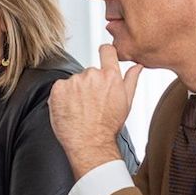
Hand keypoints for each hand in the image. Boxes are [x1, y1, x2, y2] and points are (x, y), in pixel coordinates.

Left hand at [49, 44, 141, 177]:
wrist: (90, 143)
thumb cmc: (108, 127)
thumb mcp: (126, 102)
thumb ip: (131, 80)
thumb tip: (137, 66)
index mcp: (110, 76)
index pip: (107, 50)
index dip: (105, 53)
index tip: (103, 57)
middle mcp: (92, 74)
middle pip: (89, 72)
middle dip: (89, 84)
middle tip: (90, 104)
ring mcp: (74, 81)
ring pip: (73, 81)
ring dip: (75, 92)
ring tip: (80, 110)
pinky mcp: (58, 88)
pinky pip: (60, 88)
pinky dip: (62, 97)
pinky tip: (69, 110)